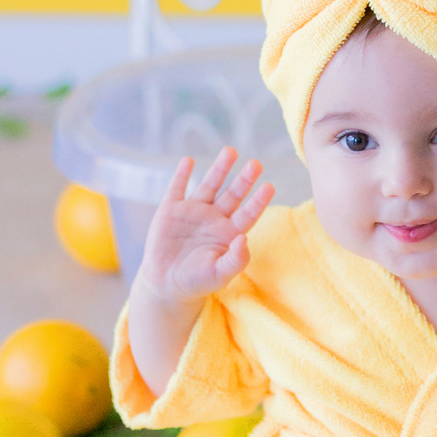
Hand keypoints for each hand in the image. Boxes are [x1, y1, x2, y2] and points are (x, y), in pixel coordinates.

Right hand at [138, 147, 274, 305]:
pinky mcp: (171, 210)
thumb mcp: (220, 274)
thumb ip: (236, 259)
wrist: (166, 285)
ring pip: (209, 185)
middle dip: (244, 179)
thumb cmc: (197, 282)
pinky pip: (177, 188)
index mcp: (229, 233)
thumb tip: (244, 239)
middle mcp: (214, 218)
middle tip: (256, 164)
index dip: (259, 200)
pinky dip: (181, 175)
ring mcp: (193, 212)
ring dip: (219, 169)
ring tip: (230, 151)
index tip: (270, 186)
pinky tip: (188, 161)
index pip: (248, 213)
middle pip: (233, 194)